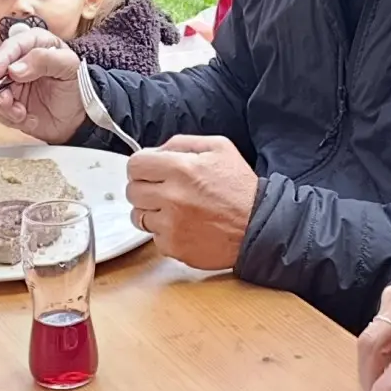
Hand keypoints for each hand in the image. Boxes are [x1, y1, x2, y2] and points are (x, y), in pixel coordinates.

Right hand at [0, 29, 87, 143]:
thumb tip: (13, 70)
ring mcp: (9, 83)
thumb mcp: (69, 67)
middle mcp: (17, 61)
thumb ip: (44, 60)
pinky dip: (9, 118)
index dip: (1, 59)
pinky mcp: (7, 103)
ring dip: (2, 105)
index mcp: (33, 44)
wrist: (78, 117)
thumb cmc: (75, 85)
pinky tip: (28, 119)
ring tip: (21, 114)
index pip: (11, 45)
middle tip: (8, 100)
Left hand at [125, 136, 258, 269]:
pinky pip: (153, 237)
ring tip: (173, 209)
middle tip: (163, 190)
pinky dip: (164, 232)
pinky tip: (183, 226)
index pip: (135, 165)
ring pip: (138, 216)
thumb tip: (155, 151)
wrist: (258, 226)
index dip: (141, 167)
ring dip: (151, 211)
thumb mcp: (219, 148)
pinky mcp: (174, 247)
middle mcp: (172, 197)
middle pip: (132, 190)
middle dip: (145, 188)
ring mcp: (171, 225)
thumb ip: (182, 143)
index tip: (150, 172)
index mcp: (181, 168)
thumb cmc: (239, 188)